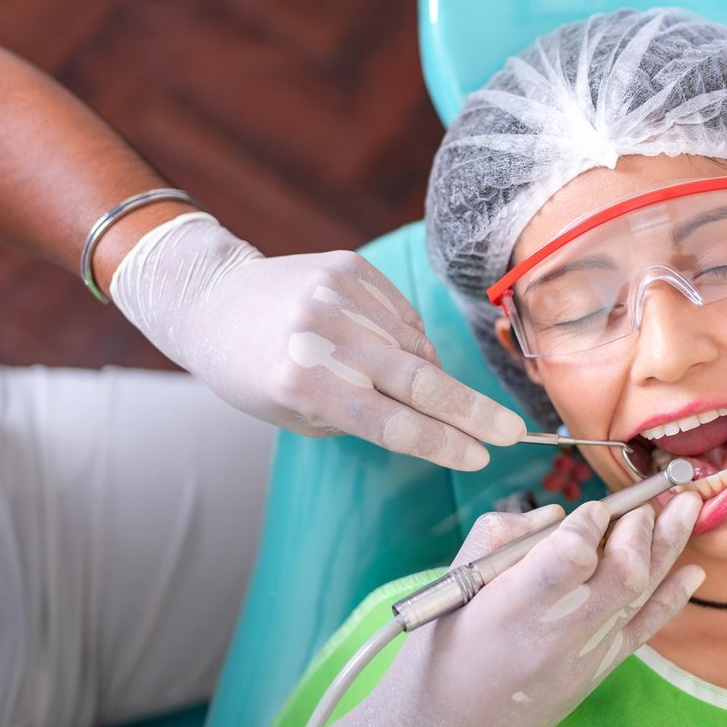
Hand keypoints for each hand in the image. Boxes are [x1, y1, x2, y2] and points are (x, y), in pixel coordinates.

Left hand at [109, 214, 524, 468]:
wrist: (213, 298)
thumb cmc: (253, 372)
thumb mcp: (296, 414)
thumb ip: (363, 417)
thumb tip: (435, 412)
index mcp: (302, 383)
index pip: (391, 423)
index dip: (442, 444)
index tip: (480, 458)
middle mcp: (324, 336)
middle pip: (420, 381)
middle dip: (474, 413)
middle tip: (513, 433)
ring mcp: (340, 295)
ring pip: (418, 346)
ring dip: (433, 375)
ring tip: (422, 389)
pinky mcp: (352, 268)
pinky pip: (404, 315)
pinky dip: (410, 340)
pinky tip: (392, 351)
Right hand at [295, 492, 704, 726]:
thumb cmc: (435, 656)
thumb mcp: (452, 587)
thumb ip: (502, 538)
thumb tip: (558, 514)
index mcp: (512, 609)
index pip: (574, 553)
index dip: (589, 521)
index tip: (590, 508)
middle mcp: (557, 635)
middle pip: (623, 572)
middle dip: (641, 527)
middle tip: (645, 502)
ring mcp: (584, 658)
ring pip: (642, 594)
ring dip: (668, 547)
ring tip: (689, 507)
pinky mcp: (596, 675)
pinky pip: (644, 631)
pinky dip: (672, 598)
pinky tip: (693, 571)